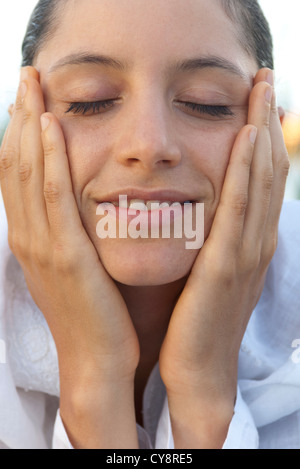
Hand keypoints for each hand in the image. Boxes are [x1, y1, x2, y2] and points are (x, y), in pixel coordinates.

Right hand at [0, 67, 138, 447]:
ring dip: (28, 126)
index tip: (31, 98)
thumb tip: (79, 202)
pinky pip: (53, 197)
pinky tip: (50, 128)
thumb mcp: (76, 266)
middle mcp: (29, 237)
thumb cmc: (93, 313)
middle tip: (27, 76)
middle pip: (16, 164)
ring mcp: (43, 246)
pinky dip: (47, 160)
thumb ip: (71, 232)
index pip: (19, 174)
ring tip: (34, 86)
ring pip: (27, 173)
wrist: (98, 359)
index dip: (20, 132)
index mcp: (33, 239)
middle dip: (20, 117)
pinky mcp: (66, 255)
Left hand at [159, 68, 289, 447]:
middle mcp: (255, 241)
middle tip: (265, 77)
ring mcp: (246, 253)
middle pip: (267, 170)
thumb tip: (205, 207)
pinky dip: (246, 173)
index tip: (257, 96)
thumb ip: (212, 237)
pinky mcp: (226, 267)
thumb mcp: (207, 270)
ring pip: (260, 181)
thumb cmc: (197, 319)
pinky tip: (246, 139)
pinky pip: (239, 210)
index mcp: (248, 241)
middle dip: (267, 121)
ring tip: (262, 89)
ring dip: (262, 132)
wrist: (197, 367)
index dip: (263, 134)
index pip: (260, 178)